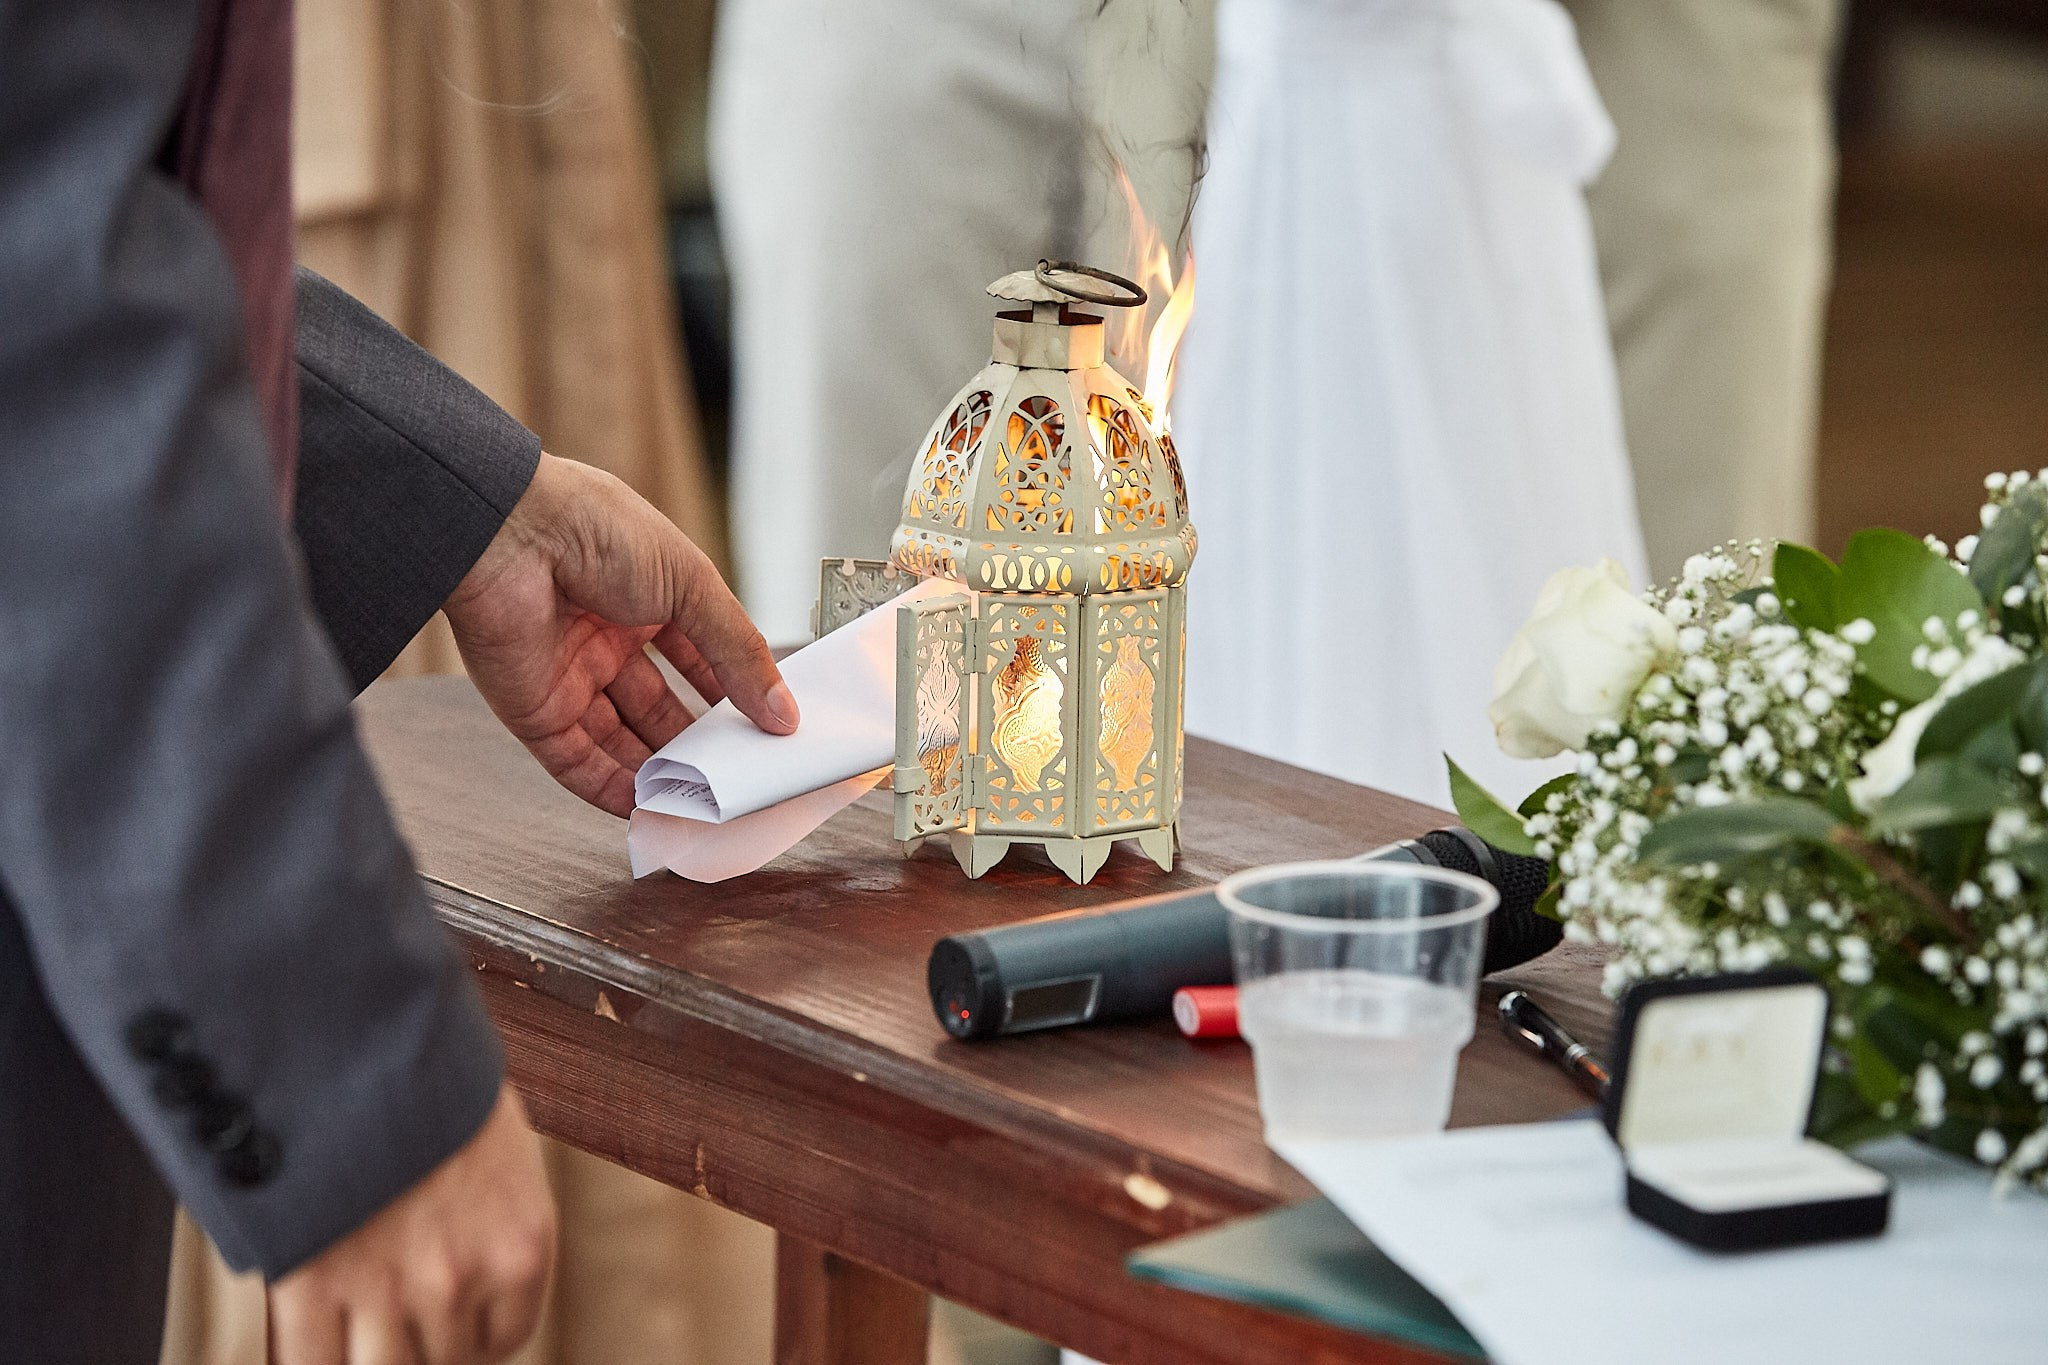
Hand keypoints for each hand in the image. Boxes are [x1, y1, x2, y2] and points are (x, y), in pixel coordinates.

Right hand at [267, 1084, 556, 1364]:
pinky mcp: (314, 1286)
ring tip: (350, 1314)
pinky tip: (307, 1330)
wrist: (357, 1029)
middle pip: (439, 1362)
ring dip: (363, 1351)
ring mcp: (389, 1289)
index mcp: (522, 1245)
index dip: (466, 1336)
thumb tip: (465, 1260)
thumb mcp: (492, 1140)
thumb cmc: (424, 1073)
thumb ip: (486, 1213)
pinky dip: (307, 1358)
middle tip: (390, 1308)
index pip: (502, 1342)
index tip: (443, 1320)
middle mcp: (465, 1279)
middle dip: (414, 1342)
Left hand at [444, 454, 797, 816]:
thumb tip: (783, 713)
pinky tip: (648, 810)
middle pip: (660, 708)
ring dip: (659, 773)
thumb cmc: (597, 531)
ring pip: (621, 742)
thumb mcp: (692, 587)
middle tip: (738, 778)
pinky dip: (610, 790)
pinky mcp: (534, 711)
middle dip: (697, 744)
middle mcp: (605, 640)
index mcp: (645, 599)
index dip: (729, 694)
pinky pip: (577, 762)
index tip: (765, 731)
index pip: (696, 659)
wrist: (508, 533)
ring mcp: (569, 678)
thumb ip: (738, 654)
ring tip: (703, 803)